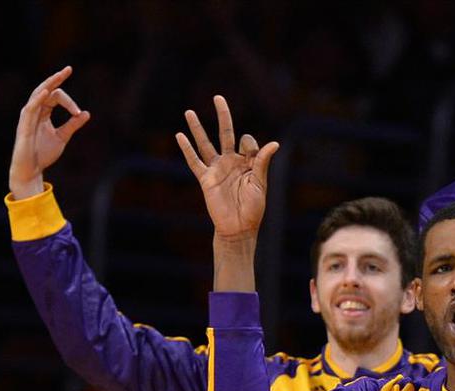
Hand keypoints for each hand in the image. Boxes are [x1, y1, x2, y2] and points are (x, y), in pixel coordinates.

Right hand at [9, 66, 90, 199]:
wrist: (32, 169)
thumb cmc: (44, 153)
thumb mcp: (63, 137)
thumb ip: (73, 125)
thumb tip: (86, 113)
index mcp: (43, 112)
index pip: (55, 97)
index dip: (70, 102)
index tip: (79, 113)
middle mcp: (34, 111)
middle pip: (46, 90)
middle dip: (57, 79)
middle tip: (69, 69)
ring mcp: (28, 117)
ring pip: (38, 95)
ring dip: (49, 85)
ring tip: (59, 75)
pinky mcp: (25, 125)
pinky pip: (30, 109)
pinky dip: (38, 99)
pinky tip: (47, 92)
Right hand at [175, 96, 278, 239]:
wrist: (238, 228)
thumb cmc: (253, 209)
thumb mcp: (260, 183)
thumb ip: (262, 162)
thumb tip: (274, 144)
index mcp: (248, 163)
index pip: (248, 142)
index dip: (251, 145)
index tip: (252, 155)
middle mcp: (232, 162)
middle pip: (225, 133)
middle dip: (223, 116)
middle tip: (218, 97)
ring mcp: (217, 169)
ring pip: (206, 144)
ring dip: (198, 128)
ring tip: (190, 111)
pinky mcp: (205, 179)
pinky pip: (194, 161)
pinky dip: (186, 149)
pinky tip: (179, 135)